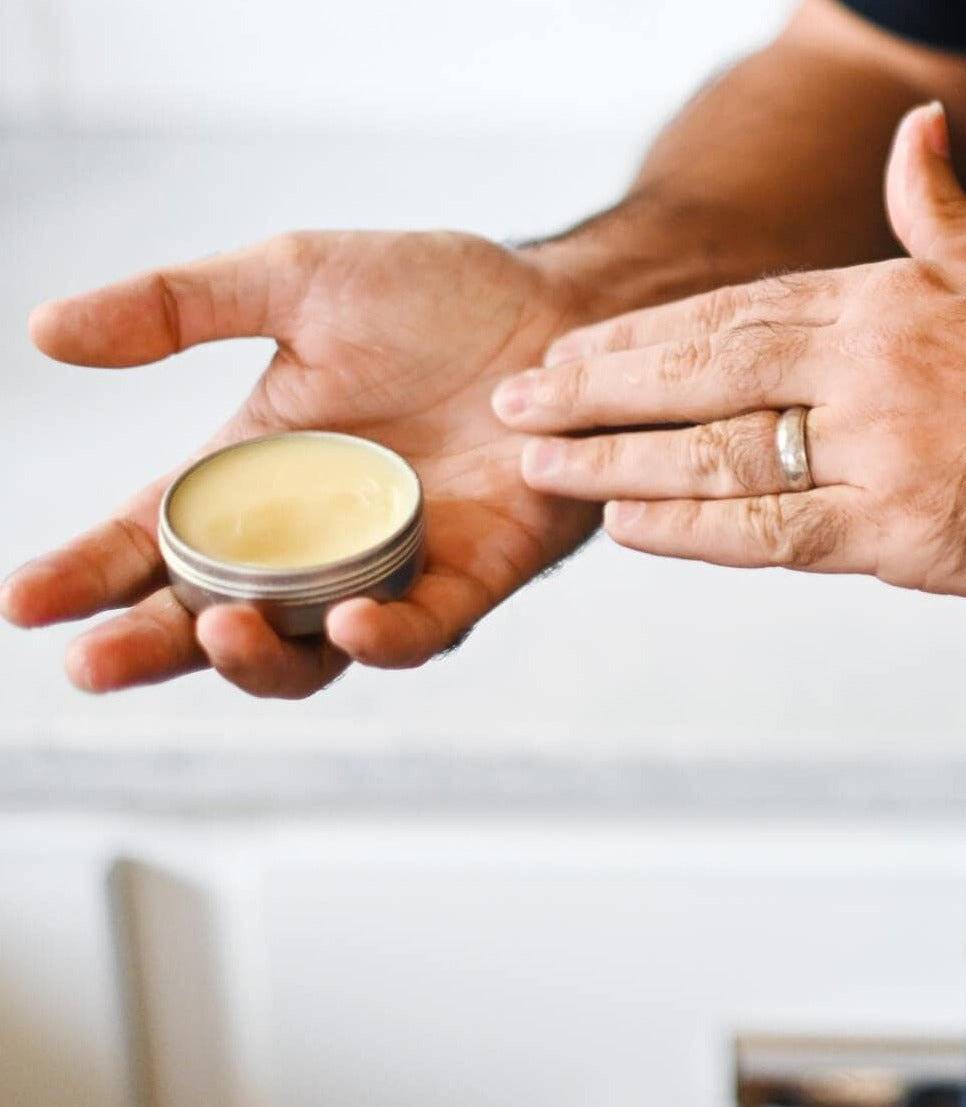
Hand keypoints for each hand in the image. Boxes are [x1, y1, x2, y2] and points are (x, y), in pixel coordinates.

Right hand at [1, 231, 597, 695]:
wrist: (557, 309)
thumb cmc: (436, 296)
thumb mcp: (294, 282)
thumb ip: (179, 306)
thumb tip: (46, 332)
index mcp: (260, 479)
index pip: (157, 542)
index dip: (88, 574)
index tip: (21, 598)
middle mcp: (317, 541)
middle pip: (219, 621)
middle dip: (151, 648)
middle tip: (90, 659)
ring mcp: (394, 566)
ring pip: (311, 653)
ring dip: (257, 658)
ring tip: (214, 631)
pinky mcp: (476, 574)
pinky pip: (424, 628)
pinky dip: (385, 636)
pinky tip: (348, 624)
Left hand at [493, 103, 965, 602]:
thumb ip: (941, 214)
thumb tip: (915, 136)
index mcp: (884, 301)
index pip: (730, 312)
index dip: (638, 335)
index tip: (567, 348)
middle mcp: (869, 367)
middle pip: (703, 374)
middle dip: (598, 389)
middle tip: (515, 402)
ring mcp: (880, 449)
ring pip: (720, 454)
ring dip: (619, 460)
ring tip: (541, 467)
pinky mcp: (899, 532)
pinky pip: (772, 530)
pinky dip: (692, 529)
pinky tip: (624, 523)